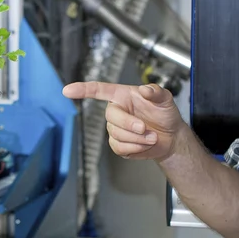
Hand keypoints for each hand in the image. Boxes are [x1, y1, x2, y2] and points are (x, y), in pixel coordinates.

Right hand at [62, 81, 182, 160]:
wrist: (171, 137)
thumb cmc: (165, 114)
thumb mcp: (165, 99)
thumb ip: (156, 92)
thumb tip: (145, 90)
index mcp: (122, 96)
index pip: (99, 90)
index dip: (82, 90)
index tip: (67, 90)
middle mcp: (116, 111)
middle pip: (110, 116)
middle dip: (129, 124)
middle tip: (145, 128)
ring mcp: (115, 128)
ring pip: (116, 134)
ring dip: (137, 138)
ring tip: (152, 136)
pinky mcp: (118, 144)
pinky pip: (119, 148)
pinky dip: (136, 148)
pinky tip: (145, 144)